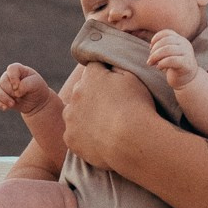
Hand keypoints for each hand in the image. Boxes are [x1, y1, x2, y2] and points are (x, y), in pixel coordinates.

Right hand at [0, 63, 52, 115]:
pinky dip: (0, 103)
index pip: (11, 69)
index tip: (17, 87)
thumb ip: (26, 84)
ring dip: (4, 98)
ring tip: (12, 104)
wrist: (36, 102)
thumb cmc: (37, 89)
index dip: (13, 78)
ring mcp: (4, 85)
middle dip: (10, 90)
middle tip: (19, 96)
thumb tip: (16, 91)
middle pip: (3, 81)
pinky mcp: (2, 95)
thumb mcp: (36, 84)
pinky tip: (5, 108)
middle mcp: (9, 76)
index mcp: (19, 69)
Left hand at [58, 58, 161, 175]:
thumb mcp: (133, 77)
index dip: (105, 76)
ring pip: (74, 112)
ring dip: (85, 116)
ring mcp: (70, 117)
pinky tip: (100, 140)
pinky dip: (84, 136)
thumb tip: (109, 66)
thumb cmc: (137, 107)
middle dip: (93, 95)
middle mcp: (75, 94)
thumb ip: (117, 66)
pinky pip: (75, 134)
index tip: (115, 87)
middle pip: (81, 90)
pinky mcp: (70, 138)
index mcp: (91, 76)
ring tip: (105, 126)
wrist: (133, 142)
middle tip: (112, 108)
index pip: (94, 68)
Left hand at [145, 28, 198, 88]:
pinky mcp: (187, 64)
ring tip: (150, 63)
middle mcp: (185, 44)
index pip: (167, 33)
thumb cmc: (174, 67)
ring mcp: (187, 53)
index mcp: (180, 40)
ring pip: (168, 49)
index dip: (156, 38)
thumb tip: (150, 46)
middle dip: (154, 50)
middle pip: (166, 41)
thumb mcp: (168, 54)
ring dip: (155, 56)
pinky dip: (162, 63)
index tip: (150, 47)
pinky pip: (171, 60)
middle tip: (149, 60)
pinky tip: (158, 67)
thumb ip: (162, 48)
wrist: (187, 80)